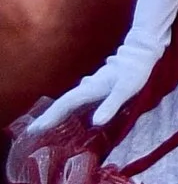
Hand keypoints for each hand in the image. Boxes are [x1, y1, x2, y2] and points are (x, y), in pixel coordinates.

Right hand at [24, 32, 161, 134]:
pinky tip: (68, 113)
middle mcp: (87, 88)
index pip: (64, 105)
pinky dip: (69, 108)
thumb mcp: (125, 90)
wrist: (141, 52)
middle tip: (32, 131)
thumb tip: (97, 122)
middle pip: (62, 104)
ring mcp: (90, 87)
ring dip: (55, 113)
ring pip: (68, 101)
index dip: (49, 117)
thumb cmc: (135, 72)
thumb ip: (111, 105)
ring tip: (44, 125)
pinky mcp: (96, 87)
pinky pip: (78, 100)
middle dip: (47, 117)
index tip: (34, 129)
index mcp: (89, 89)